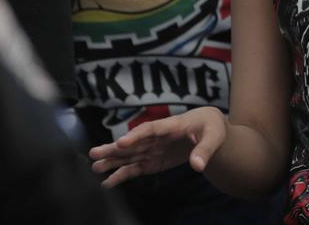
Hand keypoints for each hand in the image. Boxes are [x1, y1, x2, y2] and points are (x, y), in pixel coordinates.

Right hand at [89, 106, 226, 186]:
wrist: (210, 130)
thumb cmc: (212, 128)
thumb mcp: (214, 136)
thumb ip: (205, 150)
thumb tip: (197, 166)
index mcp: (173, 126)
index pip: (151, 129)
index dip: (136, 135)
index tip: (121, 143)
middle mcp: (158, 137)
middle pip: (134, 143)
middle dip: (114, 148)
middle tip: (94, 153)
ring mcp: (153, 149)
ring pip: (130, 155)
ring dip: (112, 161)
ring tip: (94, 167)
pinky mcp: (153, 160)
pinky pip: (135, 168)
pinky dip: (122, 175)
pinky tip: (107, 182)